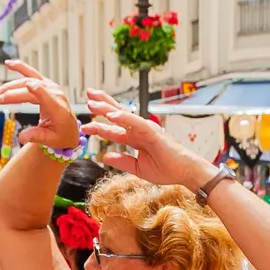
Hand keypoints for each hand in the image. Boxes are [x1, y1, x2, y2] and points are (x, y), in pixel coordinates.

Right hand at [0, 61, 79, 154]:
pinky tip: (9, 64)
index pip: (48, 99)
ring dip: (12, 84)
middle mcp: (56, 95)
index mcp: (59, 110)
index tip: (28, 85)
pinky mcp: (46, 84)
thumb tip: (21, 137)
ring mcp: (51, 87)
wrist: (68, 129)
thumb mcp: (50, 140)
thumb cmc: (61, 135)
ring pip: (29, 80)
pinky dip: (20, 68)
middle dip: (14, 94)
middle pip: (32, 90)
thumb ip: (36, 136)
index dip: (38, 91)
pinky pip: (32, 74)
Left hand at [82, 90, 208, 185]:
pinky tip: (111, 114)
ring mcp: (145, 129)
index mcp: (135, 138)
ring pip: (123, 115)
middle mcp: (138, 130)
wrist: (184, 172)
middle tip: (87, 97)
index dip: (99, 125)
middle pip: (117, 114)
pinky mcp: (152, 132)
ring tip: (92, 103)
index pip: (114, 128)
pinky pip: (135, 123)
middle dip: (101, 105)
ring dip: (107, 108)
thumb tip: (104, 157)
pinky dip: (123, 118)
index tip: (85, 125)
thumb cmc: (166, 169)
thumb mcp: (137, 169)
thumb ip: (122, 162)